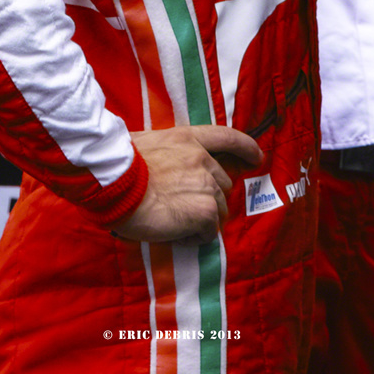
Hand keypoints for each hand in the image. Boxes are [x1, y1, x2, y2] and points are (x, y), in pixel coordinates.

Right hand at [114, 125, 261, 244]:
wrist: (116, 183)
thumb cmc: (121, 165)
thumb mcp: (145, 142)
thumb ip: (165, 150)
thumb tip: (162, 162)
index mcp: (187, 137)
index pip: (227, 137)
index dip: (245, 147)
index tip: (257, 156)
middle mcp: (202, 158)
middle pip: (222, 182)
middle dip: (209, 196)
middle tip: (183, 206)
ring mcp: (206, 184)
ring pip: (218, 209)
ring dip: (202, 218)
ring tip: (175, 221)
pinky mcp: (205, 211)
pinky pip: (209, 231)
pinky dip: (197, 236)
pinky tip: (177, 233)